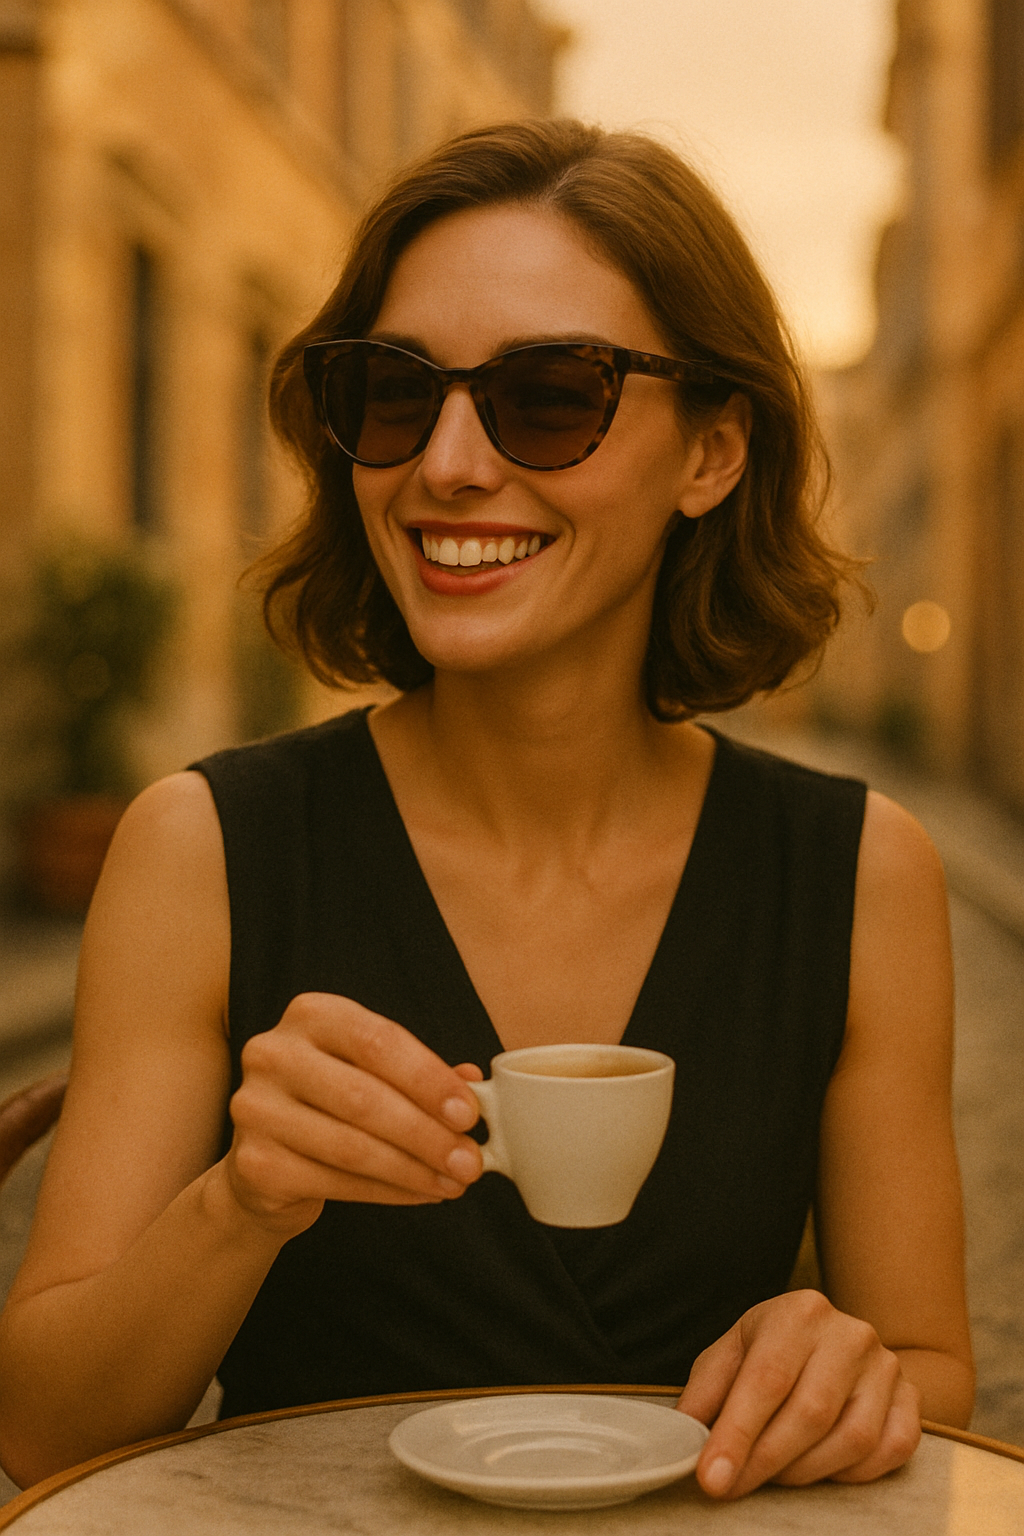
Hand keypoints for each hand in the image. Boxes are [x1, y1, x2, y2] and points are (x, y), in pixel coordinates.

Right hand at [224, 993, 483, 1235]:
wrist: (267, 1163)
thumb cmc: (332, 1104)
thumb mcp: (374, 1073)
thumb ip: (420, 1074)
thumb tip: (473, 1083)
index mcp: (310, 1015)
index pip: (377, 1041)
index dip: (428, 1078)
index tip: (469, 1114)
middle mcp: (273, 1053)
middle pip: (364, 1097)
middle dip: (427, 1134)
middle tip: (469, 1161)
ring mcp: (255, 1108)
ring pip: (352, 1145)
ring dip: (413, 1169)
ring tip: (453, 1182)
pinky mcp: (253, 1163)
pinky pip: (335, 1182)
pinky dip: (388, 1192)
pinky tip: (421, 1193)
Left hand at [676, 1290, 920, 1498]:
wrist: (838, 1343)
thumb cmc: (774, 1351)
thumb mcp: (732, 1353)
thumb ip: (706, 1391)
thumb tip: (684, 1435)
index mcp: (798, 1312)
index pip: (766, 1379)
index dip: (737, 1434)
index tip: (712, 1478)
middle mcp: (849, 1333)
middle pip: (810, 1412)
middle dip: (765, 1461)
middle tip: (734, 1486)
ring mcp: (886, 1366)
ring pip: (852, 1438)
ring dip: (805, 1471)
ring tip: (773, 1474)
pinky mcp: (912, 1399)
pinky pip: (888, 1452)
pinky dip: (851, 1474)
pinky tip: (822, 1468)